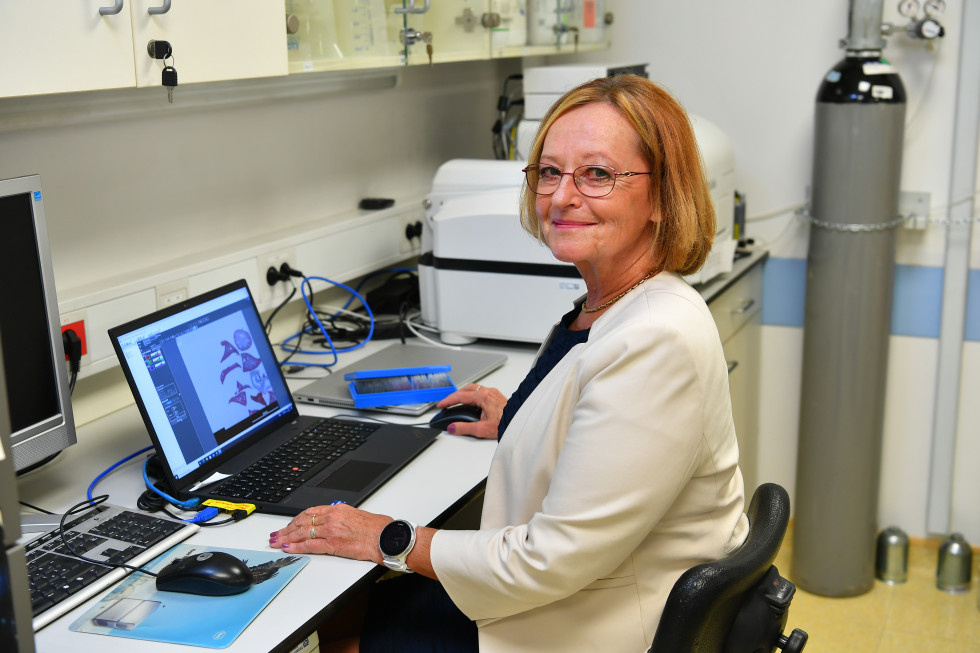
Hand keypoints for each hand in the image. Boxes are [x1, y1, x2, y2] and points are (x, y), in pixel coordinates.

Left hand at [269, 503, 387, 562]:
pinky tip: (287, 548)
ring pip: (302, 533)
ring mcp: (331, 530)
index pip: (310, 512)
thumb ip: (342, 518)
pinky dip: (296, 547)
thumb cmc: (377, 528)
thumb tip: (332, 523)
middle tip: (276, 534)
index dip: (296, 519)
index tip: (289, 524)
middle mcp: (332, 517)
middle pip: (302, 522)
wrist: (387, 537)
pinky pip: (309, 545)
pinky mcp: (333, 544)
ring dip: (286, 538)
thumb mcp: (357, 515)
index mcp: (338, 509)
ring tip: (276, 541)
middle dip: (286, 529)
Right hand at [435, 383, 505, 438]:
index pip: (460, 396)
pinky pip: (481, 392)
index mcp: (483, 397)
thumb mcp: (482, 429)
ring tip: (457, 401)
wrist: (522, 422)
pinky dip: (472, 395)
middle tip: (447, 402)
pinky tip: (472, 402)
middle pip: (466, 389)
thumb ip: (464, 428)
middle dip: (455, 395)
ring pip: (474, 389)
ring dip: (464, 393)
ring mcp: (494, 393)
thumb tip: (452, 428)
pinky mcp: (498, 397)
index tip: (440, 405)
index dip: (448, 401)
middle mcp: (489, 392)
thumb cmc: (507, 424)